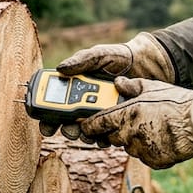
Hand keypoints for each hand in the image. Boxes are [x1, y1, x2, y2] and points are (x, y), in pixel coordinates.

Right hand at [38, 32, 177, 139]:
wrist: (145, 64)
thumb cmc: (119, 57)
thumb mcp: (99, 55)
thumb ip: (81, 60)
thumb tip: (61, 68)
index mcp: (76, 87)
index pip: (55, 104)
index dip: (47, 117)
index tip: (47, 125)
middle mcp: (85, 102)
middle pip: (68, 122)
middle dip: (67, 130)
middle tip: (71, 130)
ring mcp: (100, 112)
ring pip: (86, 131)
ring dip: (85, 135)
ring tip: (89, 132)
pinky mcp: (115, 120)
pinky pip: (106, 134)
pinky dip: (104, 137)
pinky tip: (107, 135)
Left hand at [78, 77, 192, 168]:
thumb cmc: (177, 103)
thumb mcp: (153, 87)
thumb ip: (132, 86)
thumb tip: (118, 83)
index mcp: (127, 115)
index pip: (97, 124)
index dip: (89, 126)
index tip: (86, 125)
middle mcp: (130, 134)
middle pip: (111, 138)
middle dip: (114, 132)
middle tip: (127, 123)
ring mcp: (141, 150)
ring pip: (128, 147)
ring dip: (133, 140)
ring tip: (150, 128)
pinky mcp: (153, 161)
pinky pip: (144, 156)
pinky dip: (148, 149)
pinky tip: (159, 138)